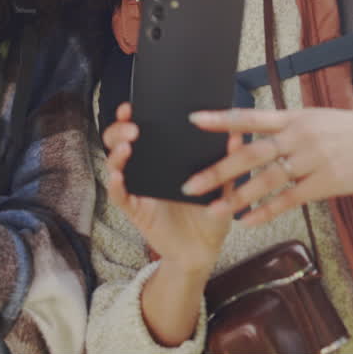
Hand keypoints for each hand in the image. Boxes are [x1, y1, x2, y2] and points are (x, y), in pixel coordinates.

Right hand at [102, 103, 242, 274]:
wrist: (203, 250)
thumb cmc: (210, 214)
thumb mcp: (222, 186)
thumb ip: (226, 162)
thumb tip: (237, 133)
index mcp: (163, 158)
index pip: (142, 131)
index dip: (132, 117)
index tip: (134, 103)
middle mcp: (145, 170)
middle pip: (120, 143)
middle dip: (120, 130)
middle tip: (132, 125)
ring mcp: (137, 189)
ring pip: (115, 166)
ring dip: (116, 154)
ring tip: (127, 147)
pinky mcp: (135, 210)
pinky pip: (120, 197)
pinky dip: (116, 186)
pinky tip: (119, 177)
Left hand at [181, 107, 352, 228]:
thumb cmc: (350, 130)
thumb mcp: (317, 118)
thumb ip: (286, 125)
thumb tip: (252, 125)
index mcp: (294, 117)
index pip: (249, 116)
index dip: (221, 119)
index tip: (193, 120)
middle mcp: (299, 136)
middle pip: (250, 154)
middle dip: (217, 171)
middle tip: (190, 184)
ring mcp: (312, 160)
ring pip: (266, 181)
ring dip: (236, 198)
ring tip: (213, 211)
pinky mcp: (325, 183)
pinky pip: (288, 200)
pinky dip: (266, 211)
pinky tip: (247, 221)